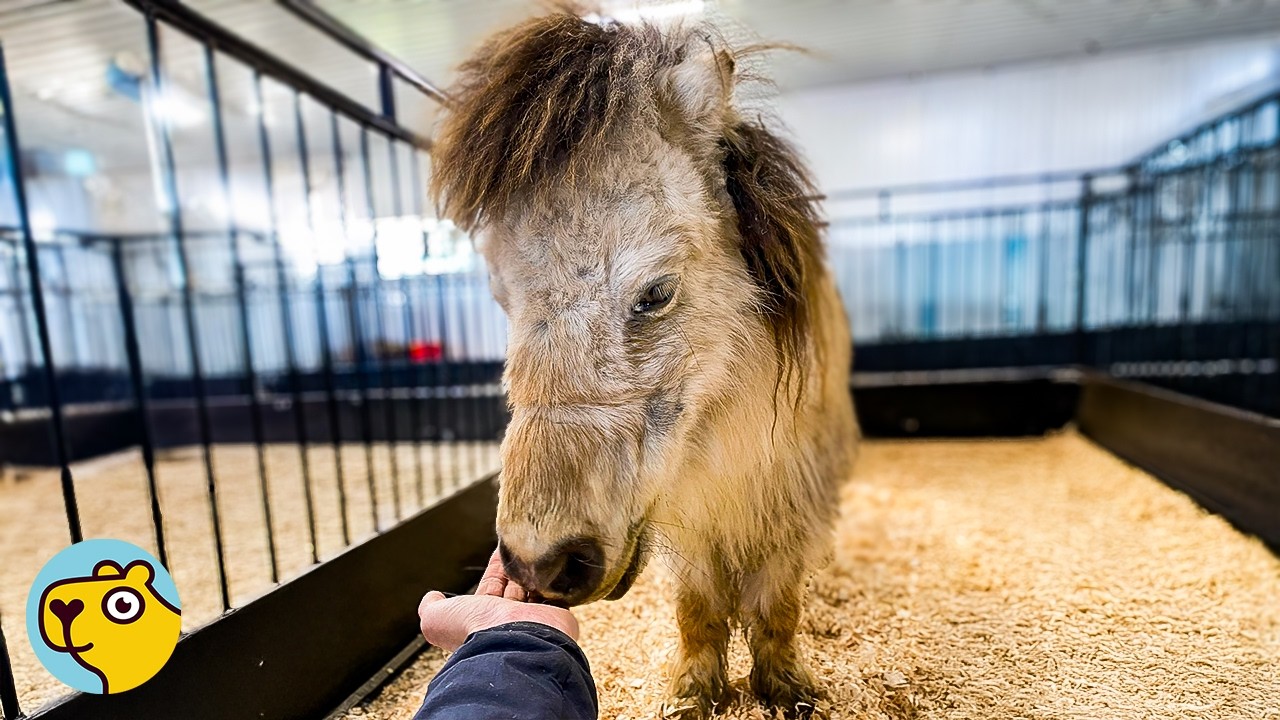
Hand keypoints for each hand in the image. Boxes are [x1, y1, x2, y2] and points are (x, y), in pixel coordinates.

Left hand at [418, 548, 579, 651]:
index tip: (500, 551)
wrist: (513, 643)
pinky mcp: (557, 616)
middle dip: (515, 566)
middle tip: (519, 544)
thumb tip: (432, 597)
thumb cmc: (476, 631)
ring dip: (534, 569)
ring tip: (536, 548)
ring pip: (535, 588)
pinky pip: (558, 594)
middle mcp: (510, 620)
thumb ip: (432, 607)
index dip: (494, 570)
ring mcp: (535, 618)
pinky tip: (553, 564)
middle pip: (514, 586)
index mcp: (484, 618)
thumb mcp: (437, 618)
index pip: (490, 589)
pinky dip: (555, 580)